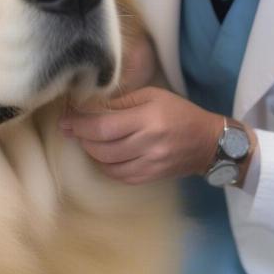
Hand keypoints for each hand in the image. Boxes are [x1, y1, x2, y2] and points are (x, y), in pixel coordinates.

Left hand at [60, 87, 224, 184]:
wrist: (208, 142)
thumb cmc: (179, 112)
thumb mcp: (152, 96)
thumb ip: (121, 102)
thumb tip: (89, 107)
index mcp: (149, 119)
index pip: (104, 126)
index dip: (80, 124)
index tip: (65, 120)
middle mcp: (149, 144)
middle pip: (102, 147)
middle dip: (80, 138)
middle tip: (70, 129)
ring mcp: (150, 164)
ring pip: (107, 163)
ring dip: (91, 152)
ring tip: (85, 140)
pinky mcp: (150, 177)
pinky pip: (118, 175)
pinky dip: (105, 165)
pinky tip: (102, 154)